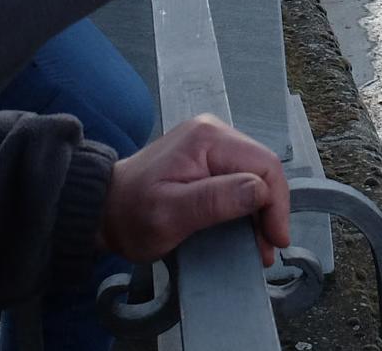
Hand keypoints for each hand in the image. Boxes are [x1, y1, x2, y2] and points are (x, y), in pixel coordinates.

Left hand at [97, 114, 291, 265]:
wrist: (105, 210)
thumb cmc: (131, 215)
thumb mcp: (169, 215)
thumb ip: (215, 200)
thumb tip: (261, 191)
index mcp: (208, 138)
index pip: (264, 165)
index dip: (276, 204)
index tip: (274, 241)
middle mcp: (214, 132)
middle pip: (264, 168)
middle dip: (270, 209)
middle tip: (266, 248)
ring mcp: (212, 143)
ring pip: (257, 174)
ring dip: (262, 210)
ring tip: (259, 244)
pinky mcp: (209, 158)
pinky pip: (242, 178)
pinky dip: (249, 205)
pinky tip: (246, 227)